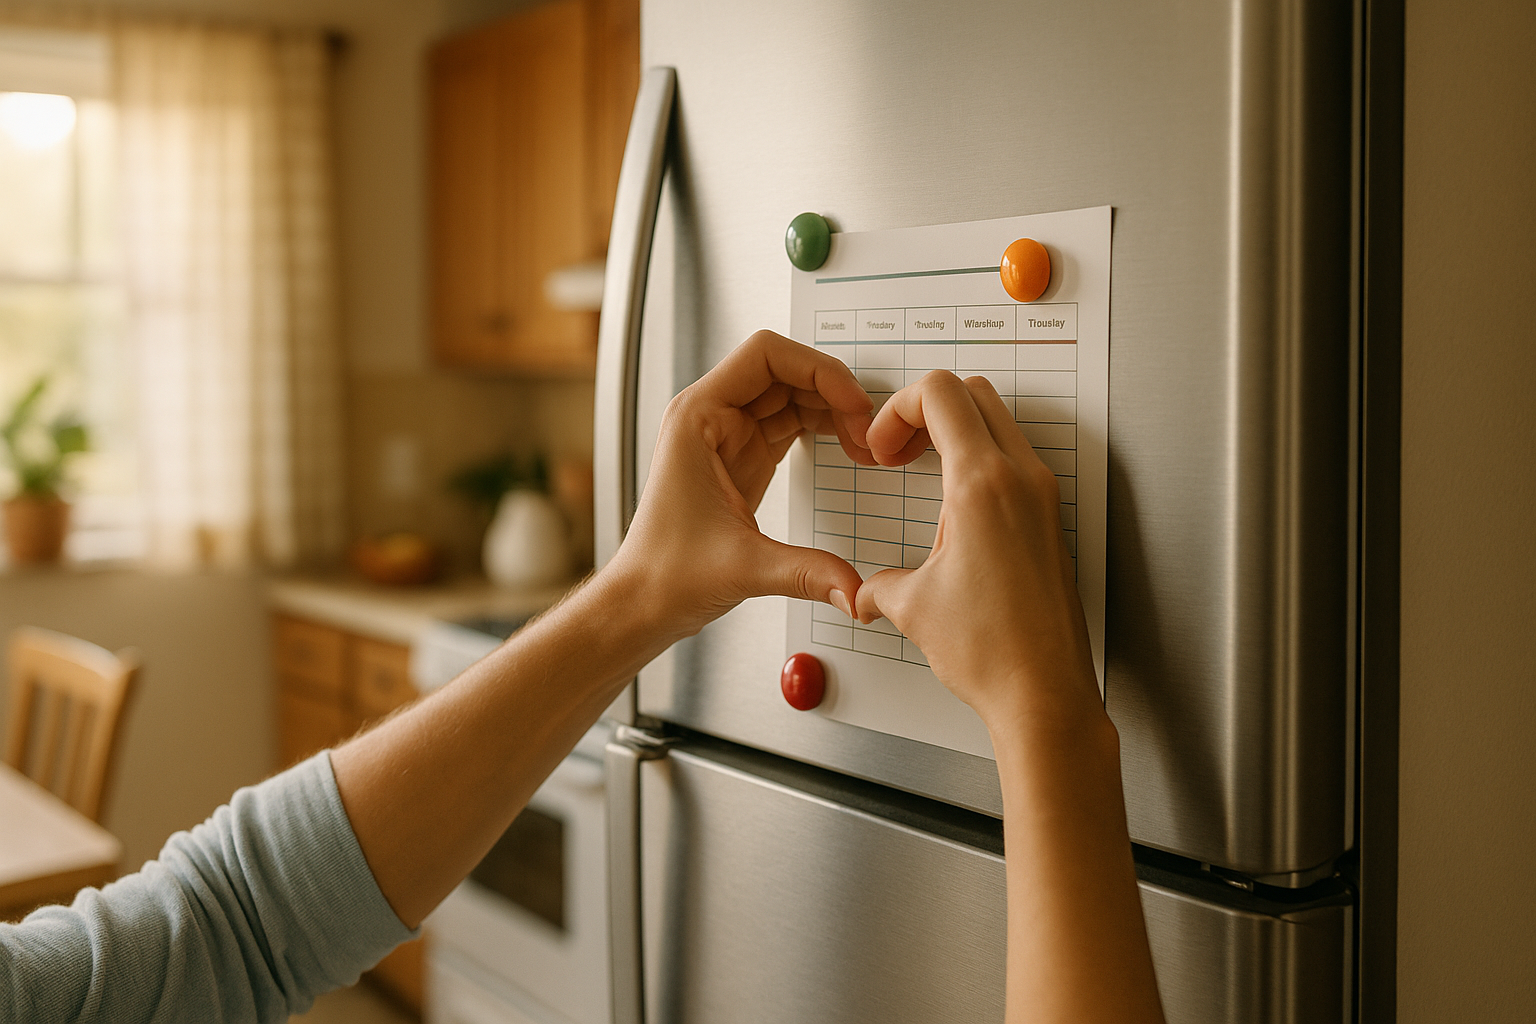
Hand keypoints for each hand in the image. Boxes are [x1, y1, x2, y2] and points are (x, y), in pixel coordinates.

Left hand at [607, 330, 874, 640]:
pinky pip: (790, 421)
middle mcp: (710, 416)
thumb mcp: (742, 568)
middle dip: (832, 392)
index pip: (765, 355)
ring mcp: (728, 434)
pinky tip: (845, 447)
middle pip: (785, 371)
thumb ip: (805, 572)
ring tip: (862, 441)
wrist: (644, 602)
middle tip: (866, 429)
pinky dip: (822, 428)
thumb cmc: (664, 573)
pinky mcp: (744, 457)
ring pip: (791, 395)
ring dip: (831, 410)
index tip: (852, 402)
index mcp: (697, 418)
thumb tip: (855, 586)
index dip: (817, 370)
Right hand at [852, 371, 1098, 730]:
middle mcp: (1022, 480)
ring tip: (924, 477)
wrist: (1043, 693)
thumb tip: (869, 590)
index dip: (897, 409)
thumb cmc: (994, 652)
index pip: (941, 393)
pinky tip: (952, 512)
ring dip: (955, 435)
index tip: (883, 448)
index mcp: (983, 484)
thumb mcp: (914, 606)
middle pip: (973, 394)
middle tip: (898, 450)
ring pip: (999, 423)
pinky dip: (979, 464)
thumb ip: (879, 584)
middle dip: (925, 410)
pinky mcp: (1049, 522)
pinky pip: (1014, 463)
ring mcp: (1043, 498)